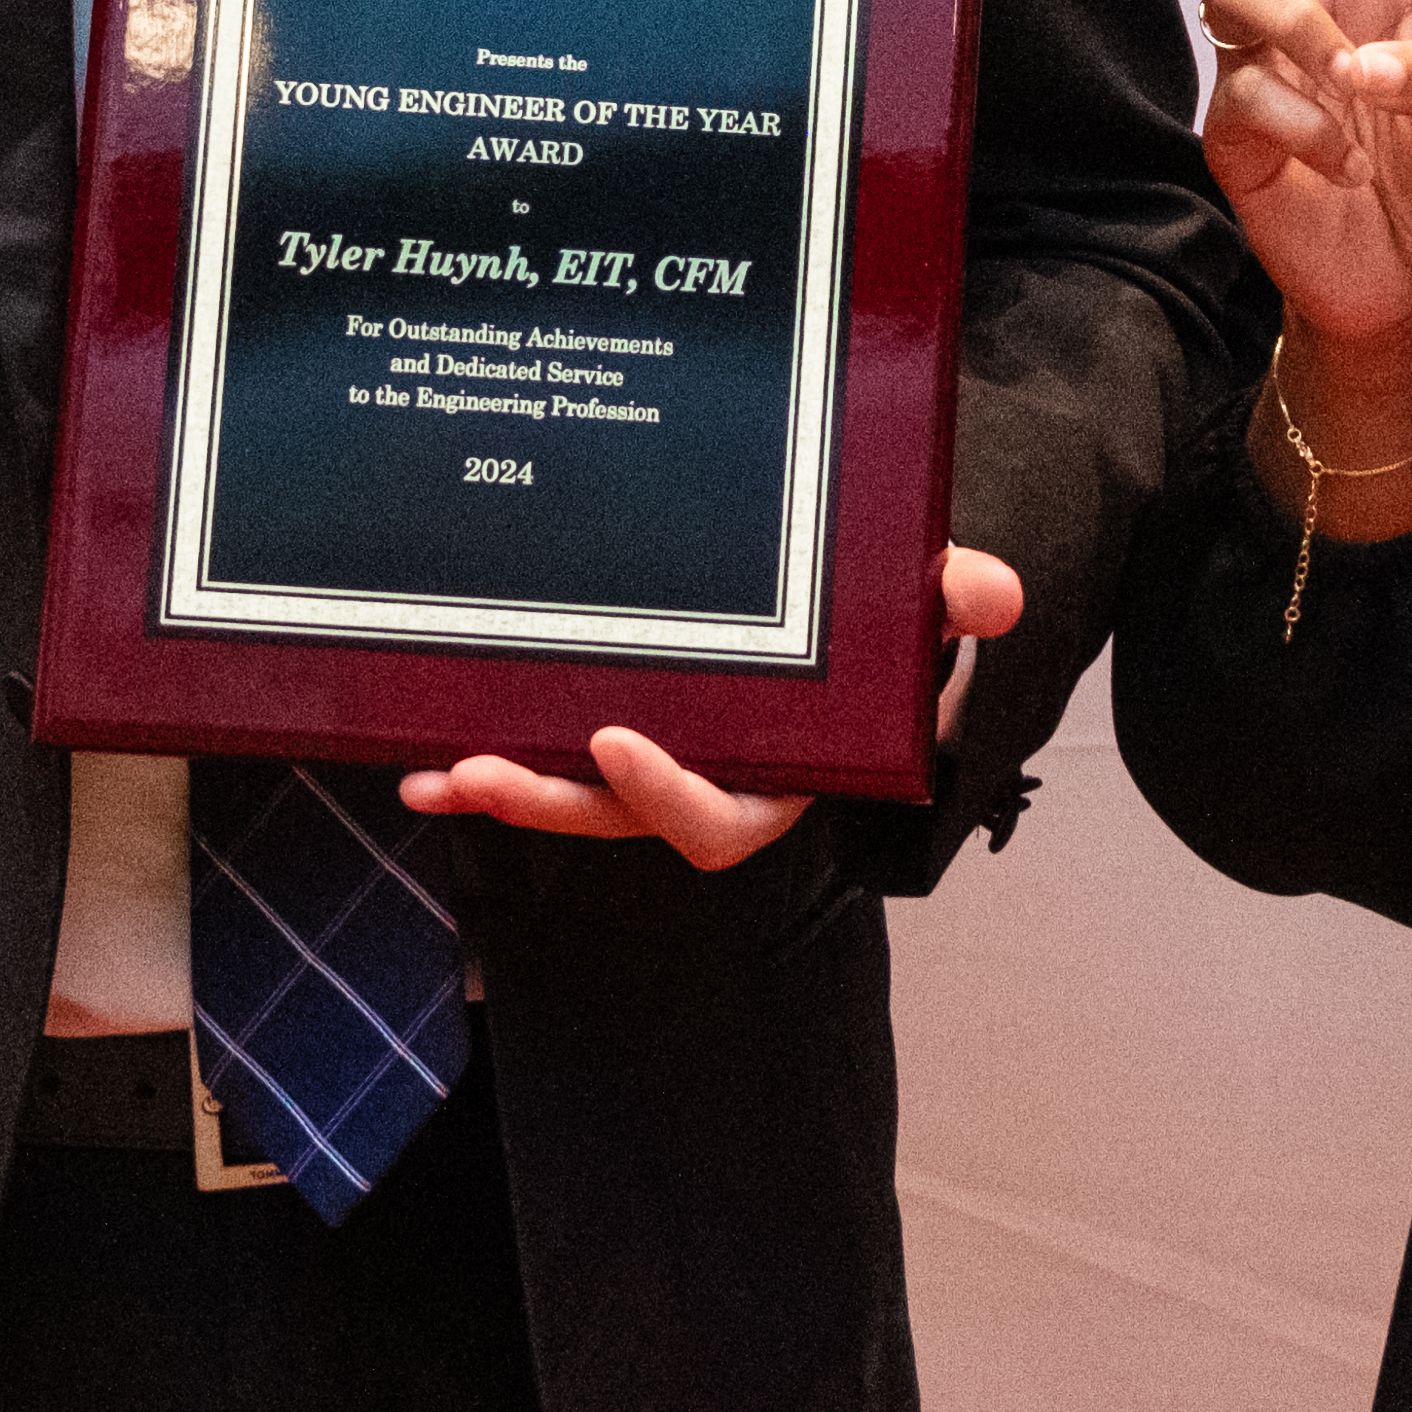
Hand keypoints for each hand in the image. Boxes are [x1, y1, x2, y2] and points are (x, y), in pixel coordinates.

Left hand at [397, 545, 1023, 869]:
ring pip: (572, 793)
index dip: (672, 793)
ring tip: (429, 770)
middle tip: (478, 771)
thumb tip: (989, 593)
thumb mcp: (929, 599)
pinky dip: (488, 745)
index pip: (727, 816)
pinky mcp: (611, 722)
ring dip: (498, 784)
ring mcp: (660, 755)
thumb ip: (954, 597)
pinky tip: (421, 742)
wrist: (864, 594)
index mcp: (790, 770)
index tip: (618, 742)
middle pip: (624, 818)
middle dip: (549, 802)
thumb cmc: (894, 612)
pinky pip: (547, 748)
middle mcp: (715, 777)